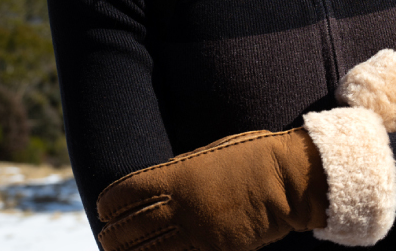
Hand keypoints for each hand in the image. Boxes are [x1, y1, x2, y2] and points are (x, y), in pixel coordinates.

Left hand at [94, 128, 326, 250]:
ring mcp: (195, 233)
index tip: (106, 209)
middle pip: (125, 230)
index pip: (122, 195)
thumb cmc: (254, 157)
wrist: (289, 180)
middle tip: (110, 238)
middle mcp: (178, 207)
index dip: (109, 205)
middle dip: (113, 237)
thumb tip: (161, 186)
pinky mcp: (215, 250)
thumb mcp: (209, 155)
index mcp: (174, 177)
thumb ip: (181, 174)